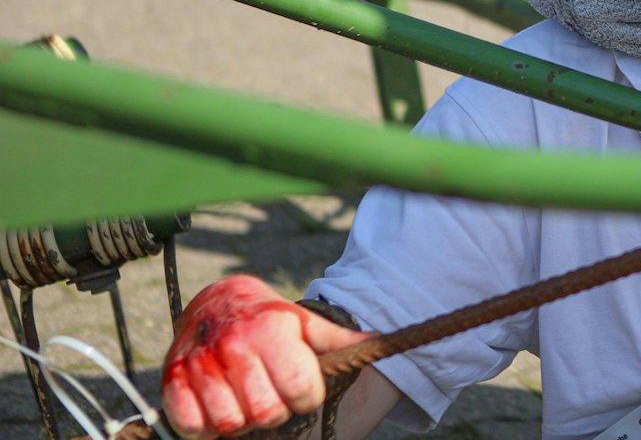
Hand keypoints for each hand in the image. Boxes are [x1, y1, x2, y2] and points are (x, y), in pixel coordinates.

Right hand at [160, 277, 371, 438]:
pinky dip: (206, 427)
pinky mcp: (172, 380)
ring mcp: (200, 363)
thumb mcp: (305, 323)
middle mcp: (236, 345)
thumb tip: (381, 342)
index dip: (307, 397)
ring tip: (247, 400)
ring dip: (243, 421)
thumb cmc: (268, 318)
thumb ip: (338, 339)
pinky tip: (218, 407)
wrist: (216, 300)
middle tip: (272, 395)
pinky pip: (192, 426)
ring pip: (231, 423)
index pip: (301, 390)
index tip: (301, 389)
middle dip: (276, 411)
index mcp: (272, 330)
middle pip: (267, 413)